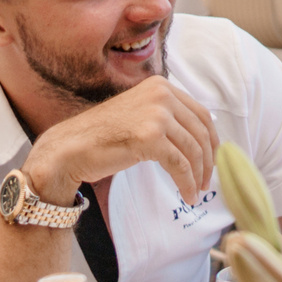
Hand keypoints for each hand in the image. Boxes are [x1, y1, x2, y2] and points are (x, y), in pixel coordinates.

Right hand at [24, 76, 215, 205]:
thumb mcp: (140, 114)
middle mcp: (161, 95)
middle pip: (200, 132)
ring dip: (198, 175)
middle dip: (207, 160)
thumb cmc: (103, 136)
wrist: (69, 148)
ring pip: (192, 150)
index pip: (200, 114)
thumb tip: (203, 135)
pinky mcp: (150, 138)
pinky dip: (187, 183)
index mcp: (161, 86)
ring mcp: (156, 115)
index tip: (211, 158)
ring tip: (196, 190)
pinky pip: (180, 165)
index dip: (211, 139)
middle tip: (206, 181)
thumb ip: (167, 117)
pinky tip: (187, 195)